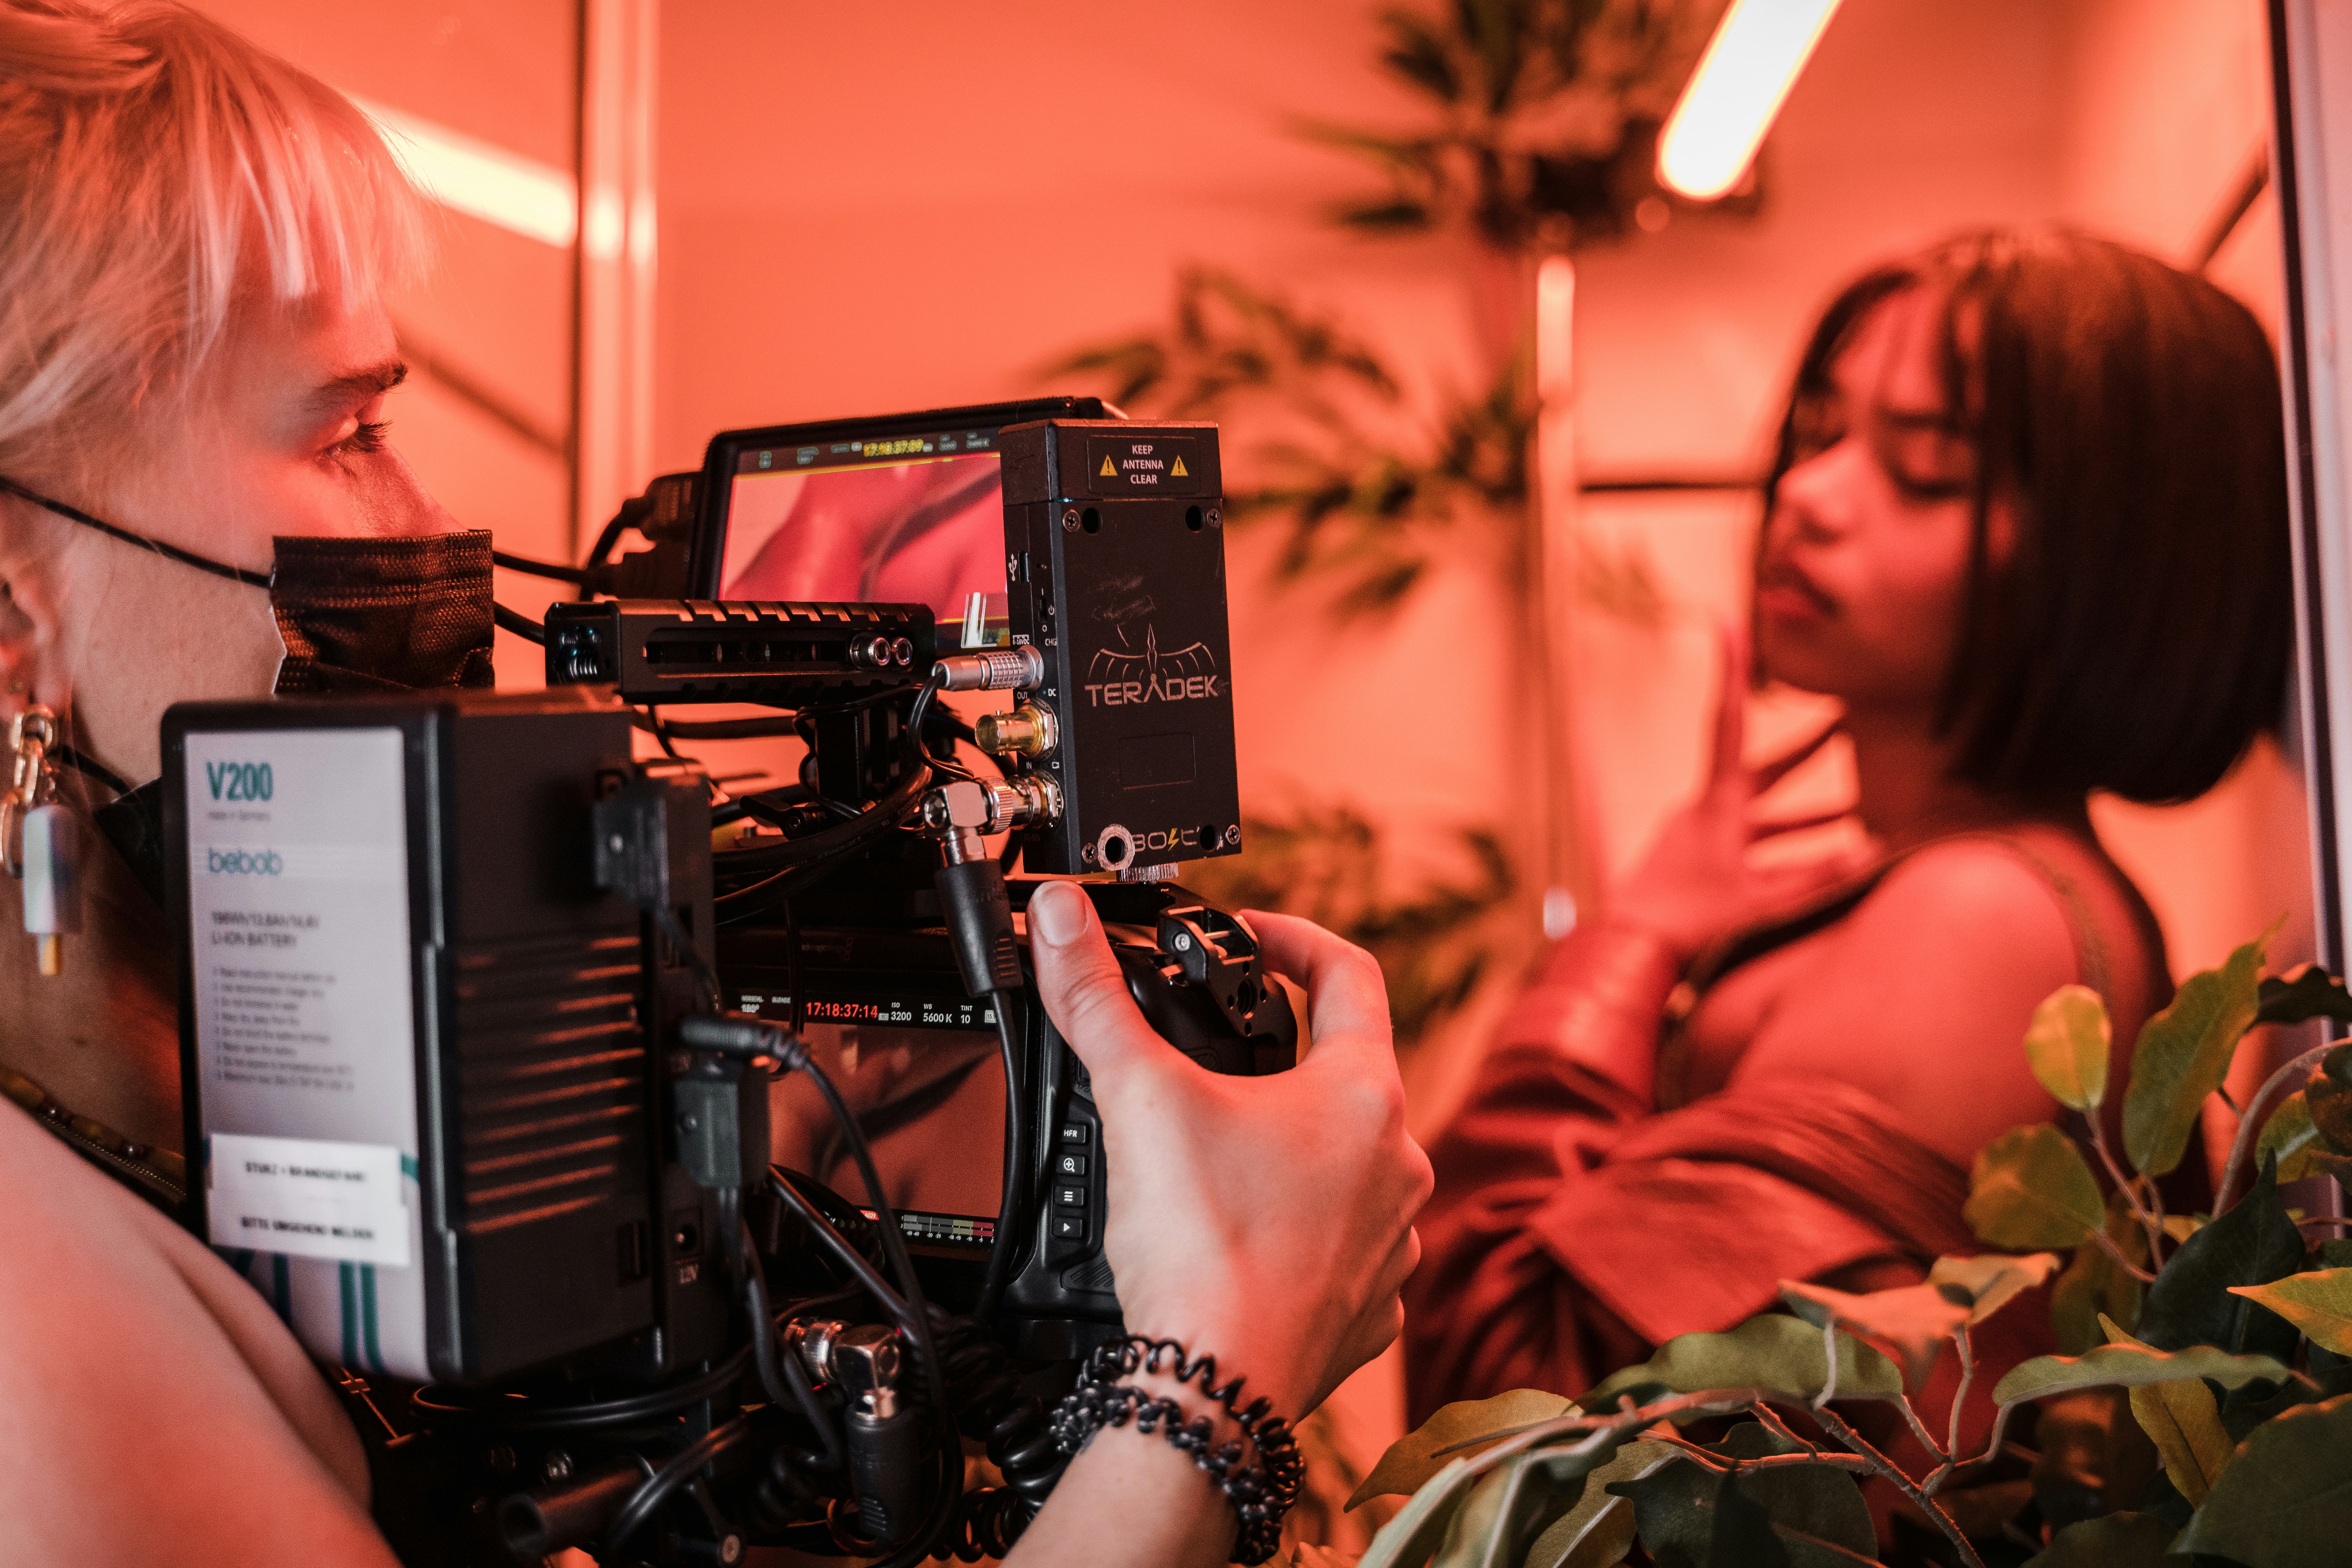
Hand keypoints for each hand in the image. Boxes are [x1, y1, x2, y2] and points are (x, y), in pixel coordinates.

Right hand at [1027, 881, 1431, 1419]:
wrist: (1216, 1389)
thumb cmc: (1202, 1246)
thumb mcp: (1138, 1094)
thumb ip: (1095, 997)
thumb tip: (1064, 916)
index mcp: (1362, 1094)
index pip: (1350, 974)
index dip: (1294, 940)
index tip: (1252, 941)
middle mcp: (1398, 1164)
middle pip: (1347, 1073)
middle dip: (1281, 1055)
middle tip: (1219, 1054)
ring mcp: (1390, 1242)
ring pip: (1350, 1166)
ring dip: (1295, 1149)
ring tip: (1223, 1153)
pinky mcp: (1366, 1309)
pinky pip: (1342, 1249)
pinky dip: (1297, 1233)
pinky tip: (1243, 1237)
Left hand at [1605, 626, 1868, 963]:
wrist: (1625, 955)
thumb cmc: (1690, 924)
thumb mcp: (1763, 901)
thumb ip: (1817, 878)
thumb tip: (1870, 853)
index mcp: (1716, 805)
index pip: (1728, 720)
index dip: (1732, 669)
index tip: (1726, 620)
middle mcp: (1706, 813)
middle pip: (1763, 771)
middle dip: (1806, 750)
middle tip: (1845, 723)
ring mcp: (1699, 840)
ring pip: (1763, 817)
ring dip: (1808, 815)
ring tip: (1859, 809)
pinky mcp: (1698, 867)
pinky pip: (1751, 848)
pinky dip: (1785, 852)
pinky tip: (1817, 865)